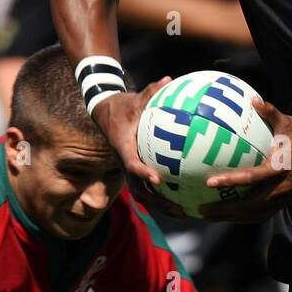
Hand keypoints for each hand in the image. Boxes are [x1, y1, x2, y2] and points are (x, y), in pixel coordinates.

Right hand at [93, 77, 184, 217]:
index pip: (132, 164)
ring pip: (145, 194)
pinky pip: (150, 187)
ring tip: (185, 213)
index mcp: (123, 147)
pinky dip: (164, 196)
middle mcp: (126, 163)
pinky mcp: (136, 170)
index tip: (159, 180)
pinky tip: (185, 199)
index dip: (144, 173)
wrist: (105, 113)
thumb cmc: (122, 105)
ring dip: (163, 206)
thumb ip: (150, 91)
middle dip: (159, 203)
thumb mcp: (134, 98)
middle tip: (180, 209)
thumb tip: (167, 79)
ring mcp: (130, 170)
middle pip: (140, 191)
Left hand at [200, 99, 291, 221]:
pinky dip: (242, 217)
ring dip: (230, 217)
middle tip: (200, 209)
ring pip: (252, 215)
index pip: (251, 178)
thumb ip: (271, 112)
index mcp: (279, 168)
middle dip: (223, 211)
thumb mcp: (290, 123)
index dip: (230, 181)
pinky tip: (229, 215)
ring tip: (209, 216)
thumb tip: (254, 100)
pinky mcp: (284, 202)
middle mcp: (280, 188)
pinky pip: (260, 214)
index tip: (209, 182)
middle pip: (247, 207)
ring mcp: (282, 198)